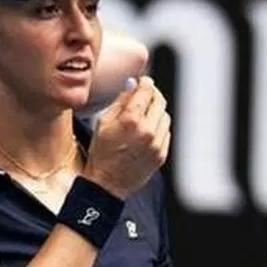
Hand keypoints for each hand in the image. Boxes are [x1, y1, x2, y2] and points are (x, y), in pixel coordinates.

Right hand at [81, 76, 170, 198]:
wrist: (107, 184)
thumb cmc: (101, 155)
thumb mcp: (103, 123)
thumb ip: (120, 102)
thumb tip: (132, 85)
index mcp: (130, 121)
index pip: (146, 91)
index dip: (146, 83)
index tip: (144, 81)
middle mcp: (147, 131)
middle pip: (159, 101)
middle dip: (153, 94)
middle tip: (146, 94)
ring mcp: (156, 144)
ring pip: (165, 116)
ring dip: (157, 111)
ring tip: (145, 115)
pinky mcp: (161, 154)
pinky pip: (166, 133)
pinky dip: (159, 127)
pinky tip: (147, 131)